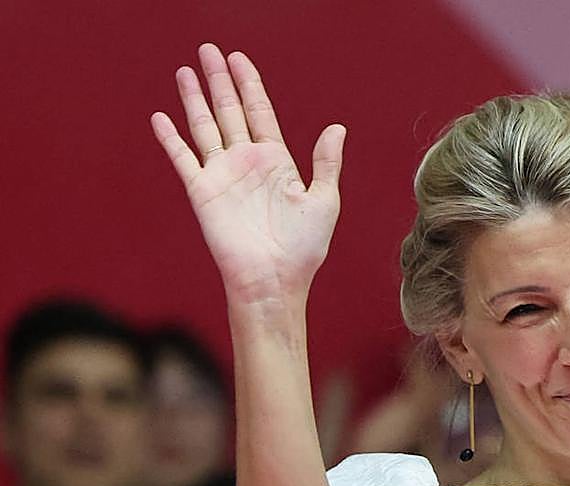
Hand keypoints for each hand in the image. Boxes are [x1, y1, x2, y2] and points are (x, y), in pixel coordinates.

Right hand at [150, 44, 346, 306]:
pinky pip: (183, 158)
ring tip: (185, 70)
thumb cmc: (304, 248)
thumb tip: (337, 127)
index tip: (239, 59)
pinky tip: (160, 117)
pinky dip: (171, 138)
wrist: (274, 280)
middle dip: (219, 81)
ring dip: (194, 99)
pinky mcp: (203, 192)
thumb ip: (327, 163)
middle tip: (208, 49)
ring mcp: (223, 176)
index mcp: (277, 162)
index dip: (249, 85)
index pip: (260, 113)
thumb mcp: (325, 201)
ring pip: (205, 127)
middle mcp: (247, 164)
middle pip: (230, 111)